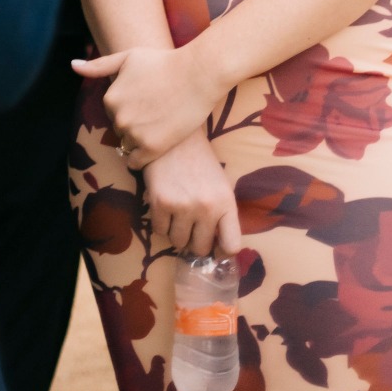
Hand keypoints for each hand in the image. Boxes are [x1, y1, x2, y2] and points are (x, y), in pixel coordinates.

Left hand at [72, 40, 223, 167]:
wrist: (197, 74)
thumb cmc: (164, 62)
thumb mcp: (128, 57)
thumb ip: (98, 65)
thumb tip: (72, 65)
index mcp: (110, 98)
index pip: (112, 113)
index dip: (129, 108)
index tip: (144, 102)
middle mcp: (118, 117)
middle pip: (120, 130)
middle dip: (133, 125)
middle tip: (154, 115)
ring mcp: (134, 134)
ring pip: (127, 146)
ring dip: (138, 141)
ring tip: (158, 128)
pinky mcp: (152, 148)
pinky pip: (135, 163)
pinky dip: (141, 159)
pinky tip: (154, 148)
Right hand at [143, 130, 241, 258]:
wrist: (175, 137)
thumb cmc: (200, 163)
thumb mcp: (220, 186)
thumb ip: (221, 215)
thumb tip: (214, 248)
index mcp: (226, 203)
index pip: (232, 246)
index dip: (222, 253)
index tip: (214, 247)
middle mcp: (207, 208)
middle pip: (200, 249)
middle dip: (194, 242)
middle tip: (190, 228)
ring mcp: (183, 206)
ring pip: (178, 243)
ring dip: (176, 233)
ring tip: (176, 215)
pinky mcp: (161, 202)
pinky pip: (159, 231)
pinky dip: (160, 224)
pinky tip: (164, 207)